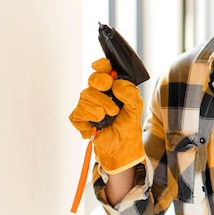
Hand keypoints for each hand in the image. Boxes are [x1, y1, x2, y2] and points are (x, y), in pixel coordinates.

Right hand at [69, 58, 144, 173]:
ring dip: (100, 106)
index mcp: (113, 88)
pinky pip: (77, 112)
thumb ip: (130, 94)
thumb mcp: (135, 109)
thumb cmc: (128, 127)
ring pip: (85, 95)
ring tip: (110, 115)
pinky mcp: (80, 119)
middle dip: (101, 83)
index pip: (104, 70)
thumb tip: (117, 83)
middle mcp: (99, 94)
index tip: (102, 66)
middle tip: (108, 89)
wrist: (122, 150)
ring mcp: (88, 106)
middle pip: (93, 79)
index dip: (101, 65)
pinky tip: (97, 125)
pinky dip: (88, 119)